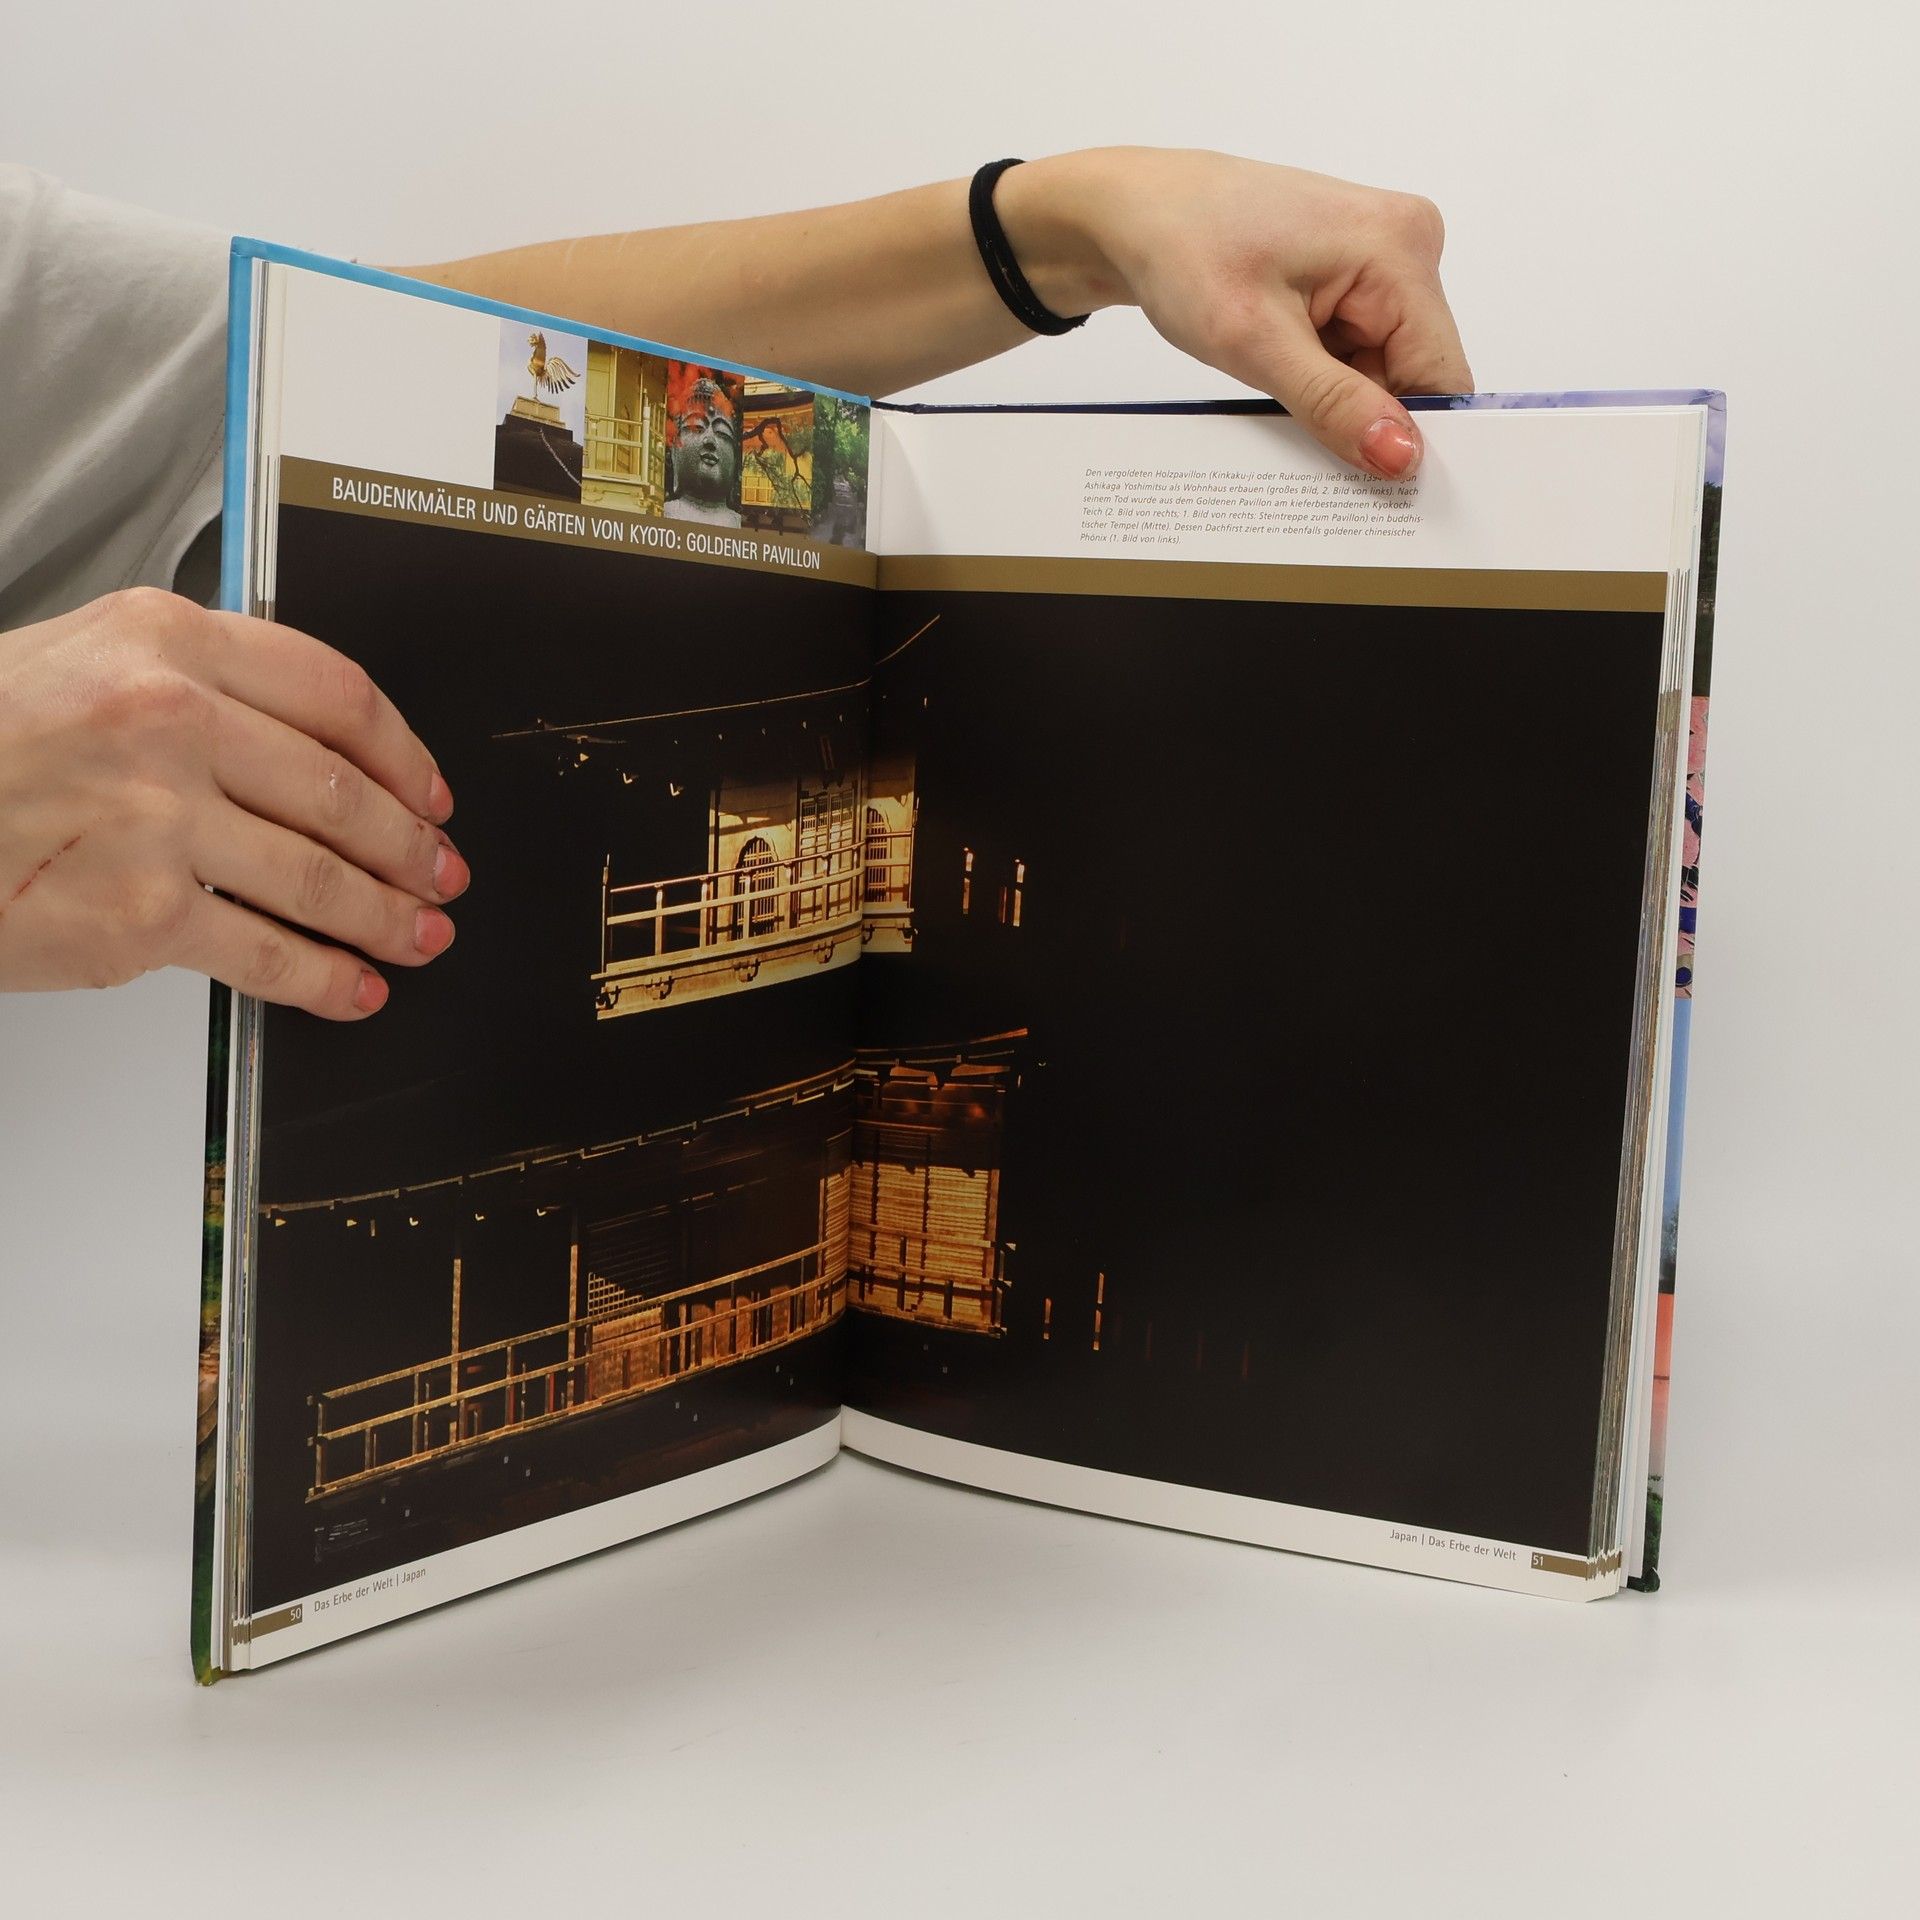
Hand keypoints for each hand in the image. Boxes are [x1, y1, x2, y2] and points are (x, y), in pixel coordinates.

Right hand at [0, 589, 468, 1019]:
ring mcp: (159, 820)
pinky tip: (354, 987)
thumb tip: (306, 741)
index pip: (336, 693)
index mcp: (164, 641)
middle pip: (344, 793)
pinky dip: (325, 979)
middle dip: (412, 848)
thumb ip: (192, 681)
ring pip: (320, 877)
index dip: (404, 753)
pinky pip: (265, 954)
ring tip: (420, 934)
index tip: (430, 789)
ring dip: (388, 917)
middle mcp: (171, 721)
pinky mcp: (139, 913)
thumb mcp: (75, 660)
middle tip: (441, 873)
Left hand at [1002, 148, 1473, 478]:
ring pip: (1384, 370)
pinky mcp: (1357, 276)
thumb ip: (1335, 404)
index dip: (1414, 437)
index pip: (1442, 376)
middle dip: (1365, 416)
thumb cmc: (1184, 250)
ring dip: (1338, 398)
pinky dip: (1326, 379)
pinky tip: (1282, 370)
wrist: (1135, 216)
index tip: (1375, 486)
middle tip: (1297, 428)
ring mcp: (1383, 259)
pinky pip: (1361, 351)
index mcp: (1400, 248)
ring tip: (1275, 383)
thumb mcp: (1255, 341)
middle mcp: (1407, 245)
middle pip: (1415, 375)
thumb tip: (1402, 456)